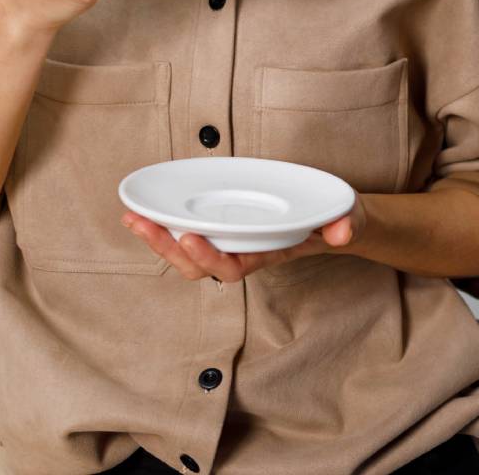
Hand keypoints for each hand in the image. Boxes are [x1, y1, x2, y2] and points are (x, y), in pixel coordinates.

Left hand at [121, 199, 363, 282]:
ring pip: (186, 253)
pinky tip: (140, 211)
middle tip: (141, 224)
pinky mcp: (223, 226)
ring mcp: (231, 241)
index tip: (189, 237)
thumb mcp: (347, 218)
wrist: (331, 220)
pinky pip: (187, 233)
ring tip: (131, 219)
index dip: (208, 257)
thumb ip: (346, 223)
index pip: (232, 267)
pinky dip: (163, 224)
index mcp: (267, 253)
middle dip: (168, 248)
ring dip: (158, 239)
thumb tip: (343, 230)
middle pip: (197, 265)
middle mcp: (243, 252)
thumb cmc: (334, 219)